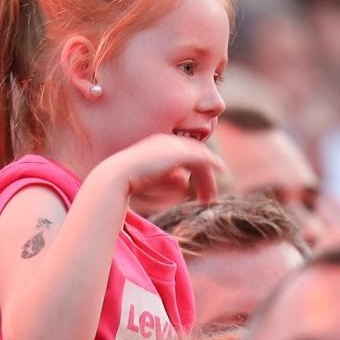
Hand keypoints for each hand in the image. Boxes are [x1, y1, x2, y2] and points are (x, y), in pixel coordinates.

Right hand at [101, 134, 225, 206]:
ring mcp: (173, 145)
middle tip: (209, 198)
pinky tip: (222, 171)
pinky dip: (213, 163)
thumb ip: (169, 178)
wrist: (117, 175)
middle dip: (204, 177)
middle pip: (194, 155)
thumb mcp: (152, 180)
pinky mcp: (178, 152)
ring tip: (210, 199)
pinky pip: (202, 157)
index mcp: (159, 144)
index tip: (199, 189)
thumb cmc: (128, 181)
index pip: (183, 155)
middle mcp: (168, 141)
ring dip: (207, 179)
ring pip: (200, 158)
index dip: (194, 172)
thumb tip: (185, 182)